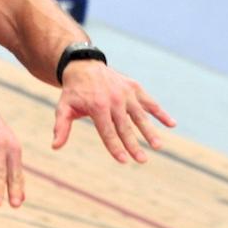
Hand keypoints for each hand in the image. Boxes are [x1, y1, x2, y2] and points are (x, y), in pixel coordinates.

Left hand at [52, 60, 175, 162]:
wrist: (84, 66)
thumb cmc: (74, 92)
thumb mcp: (63, 108)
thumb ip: (61, 127)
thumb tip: (55, 146)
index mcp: (98, 106)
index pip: (108, 132)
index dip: (115, 147)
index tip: (123, 161)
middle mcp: (115, 99)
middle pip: (126, 127)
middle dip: (134, 145)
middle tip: (142, 161)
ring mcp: (127, 93)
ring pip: (141, 116)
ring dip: (150, 131)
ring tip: (158, 146)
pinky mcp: (135, 88)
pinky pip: (150, 102)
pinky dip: (161, 113)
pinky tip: (172, 124)